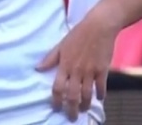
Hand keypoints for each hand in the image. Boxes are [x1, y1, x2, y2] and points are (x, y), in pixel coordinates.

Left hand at [36, 5, 120, 121]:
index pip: (57, 88)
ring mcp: (91, 71)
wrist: (100, 25)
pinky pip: (101, 85)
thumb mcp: (62, 44)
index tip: (56, 108)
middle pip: (72, 96)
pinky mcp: (103, 69)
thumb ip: (51, 58)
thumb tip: (38, 68)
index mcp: (65, 65)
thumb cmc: (79, 33)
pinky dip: (100, 94)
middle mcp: (77, 71)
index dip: (56, 101)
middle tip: (71, 117)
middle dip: (71, 109)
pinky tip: (100, 98)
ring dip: (85, 104)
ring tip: (84, 110)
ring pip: (87, 94)